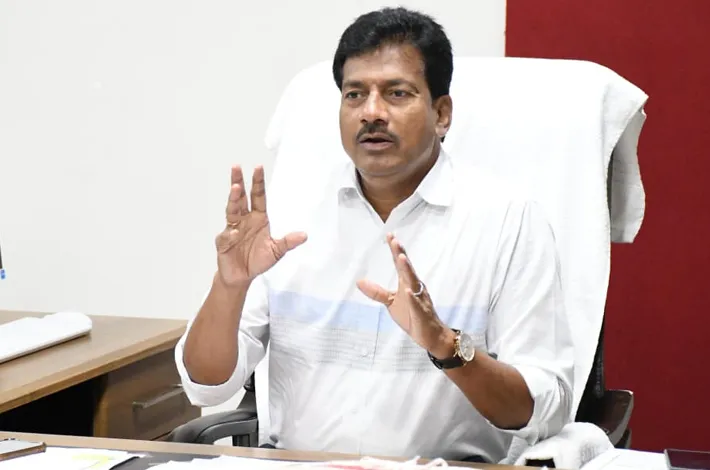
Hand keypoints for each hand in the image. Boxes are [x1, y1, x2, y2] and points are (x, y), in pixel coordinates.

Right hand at [215, 165, 306, 286]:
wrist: (242, 277)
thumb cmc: (257, 261)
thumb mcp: (276, 251)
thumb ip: (288, 242)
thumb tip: (304, 235)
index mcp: (258, 218)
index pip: (258, 197)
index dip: (258, 183)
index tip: (258, 167)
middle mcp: (244, 220)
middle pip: (241, 198)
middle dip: (238, 182)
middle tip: (237, 167)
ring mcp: (232, 229)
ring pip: (231, 211)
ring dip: (233, 200)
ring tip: (235, 188)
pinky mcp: (223, 242)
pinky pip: (226, 236)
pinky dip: (229, 234)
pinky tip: (233, 233)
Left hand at [356, 234, 454, 357]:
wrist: (429, 335)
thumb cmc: (411, 315)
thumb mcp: (390, 302)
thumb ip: (377, 292)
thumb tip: (359, 281)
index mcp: (407, 282)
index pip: (400, 264)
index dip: (395, 250)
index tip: (389, 235)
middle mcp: (415, 286)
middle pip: (407, 268)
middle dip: (401, 254)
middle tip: (395, 240)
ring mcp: (419, 299)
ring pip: (413, 282)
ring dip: (407, 270)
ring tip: (401, 258)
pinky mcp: (421, 313)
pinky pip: (416, 304)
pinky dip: (412, 298)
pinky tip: (408, 291)